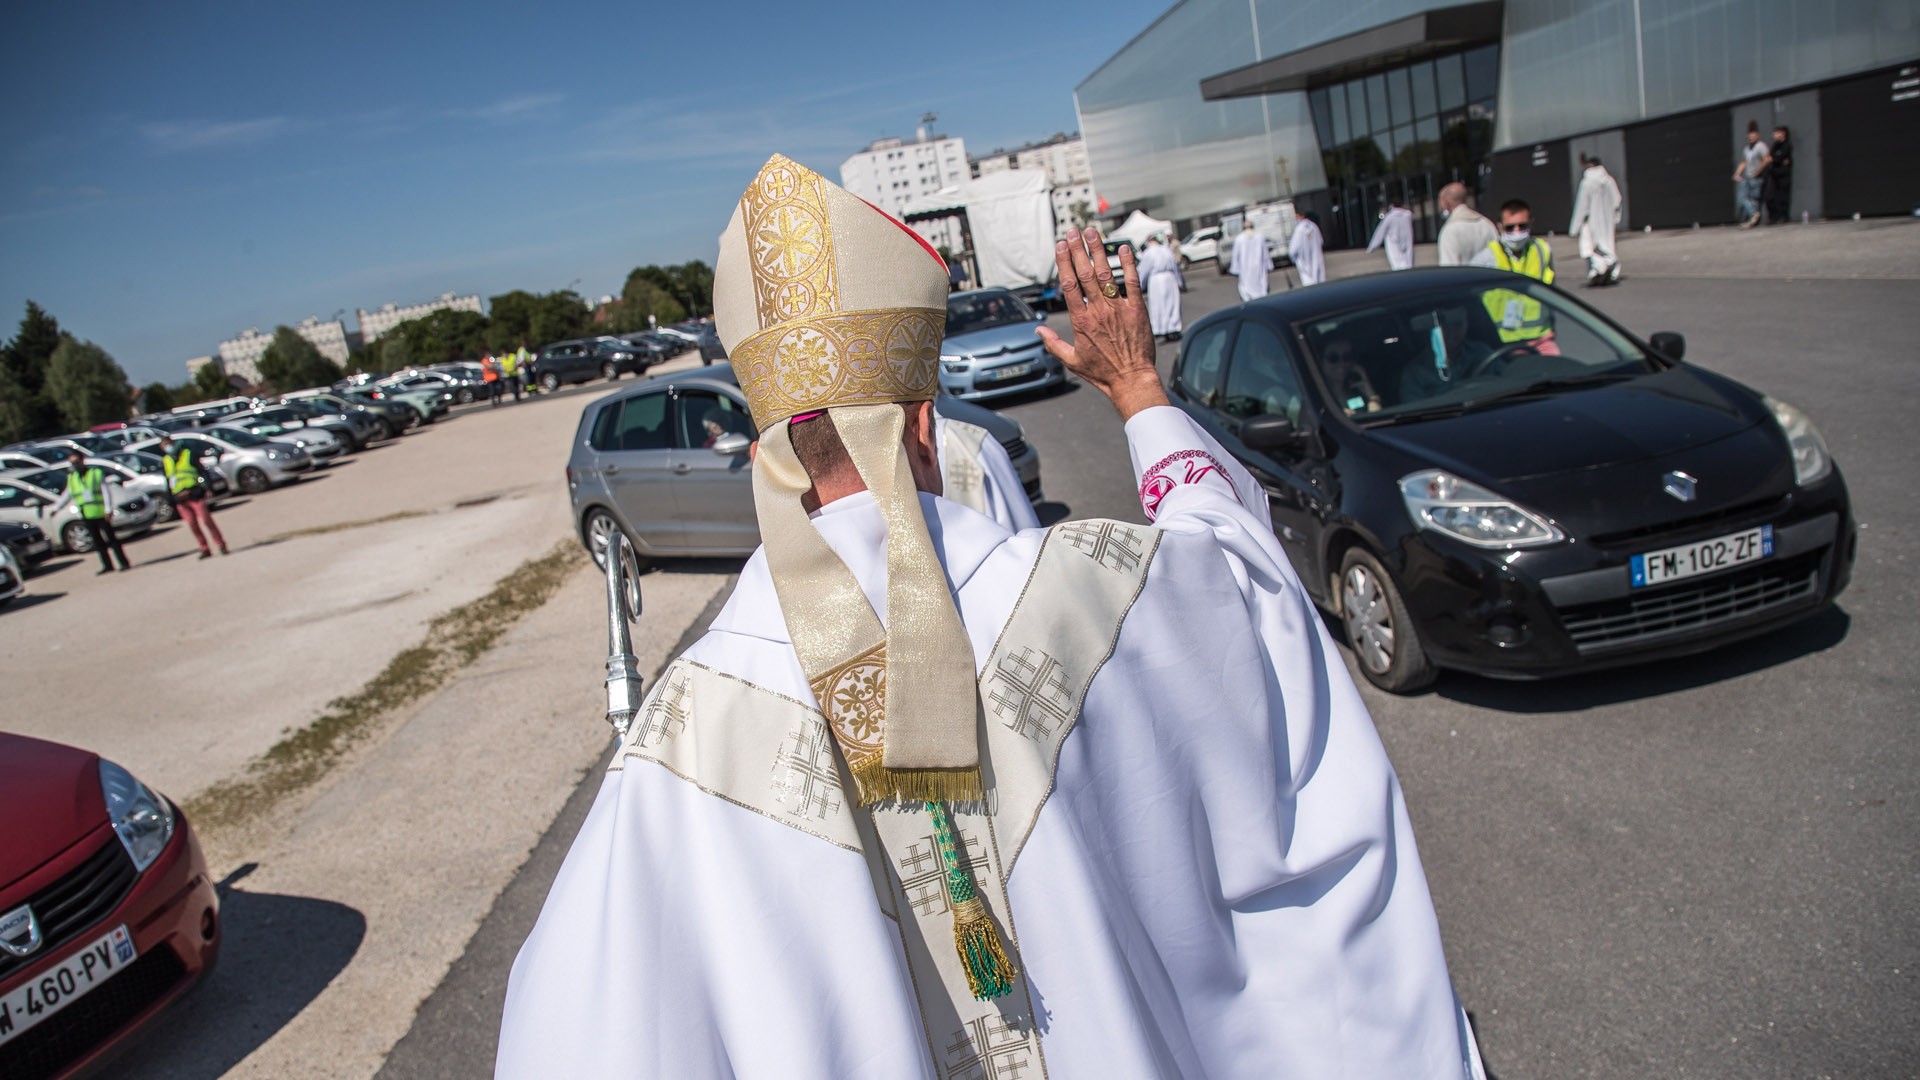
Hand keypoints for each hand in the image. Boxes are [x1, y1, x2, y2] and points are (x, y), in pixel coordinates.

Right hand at [1036, 226, 1168, 420]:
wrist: (1131, 379)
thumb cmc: (1103, 372)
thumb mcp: (1072, 361)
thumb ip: (1053, 344)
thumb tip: (1038, 330)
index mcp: (1082, 321)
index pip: (1069, 285)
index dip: (1064, 262)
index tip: (1060, 246)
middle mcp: (1099, 311)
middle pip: (1085, 273)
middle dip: (1078, 250)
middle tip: (1073, 232)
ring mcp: (1119, 308)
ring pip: (1106, 273)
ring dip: (1098, 251)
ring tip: (1092, 233)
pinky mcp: (1137, 309)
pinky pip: (1133, 282)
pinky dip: (1128, 264)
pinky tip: (1123, 248)